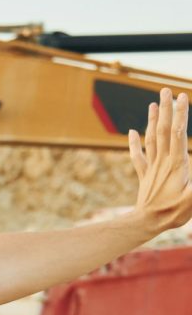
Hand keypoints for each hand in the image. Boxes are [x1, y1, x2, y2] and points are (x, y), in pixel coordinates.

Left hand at [129, 87, 191, 233]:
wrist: (146, 224)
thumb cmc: (173, 213)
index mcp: (175, 163)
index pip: (177, 132)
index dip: (180, 114)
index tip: (182, 96)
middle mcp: (161, 162)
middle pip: (162, 130)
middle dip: (165, 109)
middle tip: (165, 90)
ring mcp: (151, 168)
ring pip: (150, 139)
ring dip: (151, 120)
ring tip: (152, 103)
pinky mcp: (144, 176)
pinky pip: (137, 156)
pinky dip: (134, 143)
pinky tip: (131, 131)